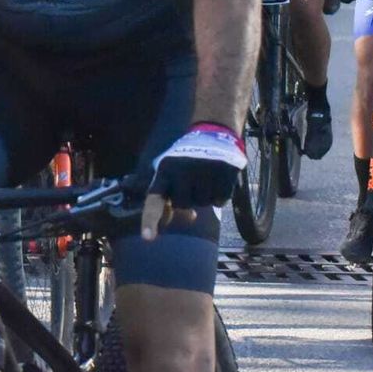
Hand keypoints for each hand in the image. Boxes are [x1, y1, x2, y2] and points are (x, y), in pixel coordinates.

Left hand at [142, 123, 246, 240]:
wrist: (213, 132)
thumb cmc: (185, 159)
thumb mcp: (169, 170)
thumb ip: (167, 194)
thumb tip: (177, 220)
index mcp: (165, 170)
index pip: (154, 200)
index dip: (150, 220)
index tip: (147, 239)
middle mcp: (183, 171)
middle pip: (183, 204)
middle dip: (186, 198)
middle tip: (190, 182)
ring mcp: (205, 172)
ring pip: (204, 204)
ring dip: (204, 196)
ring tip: (204, 177)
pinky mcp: (225, 173)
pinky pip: (221, 200)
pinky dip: (220, 195)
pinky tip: (218, 179)